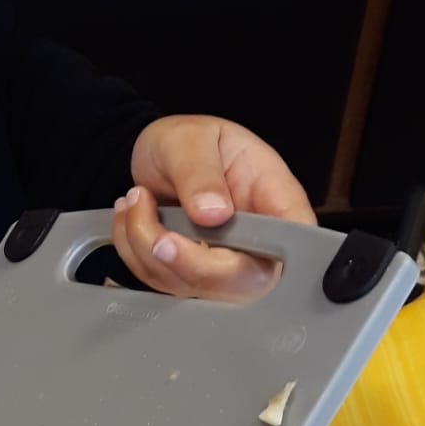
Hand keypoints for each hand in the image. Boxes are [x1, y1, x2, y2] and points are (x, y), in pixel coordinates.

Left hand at [115, 114, 314, 300]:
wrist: (157, 157)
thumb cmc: (188, 142)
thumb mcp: (192, 139)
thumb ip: (201, 173)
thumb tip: (215, 213)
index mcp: (275, 199)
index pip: (293, 239)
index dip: (264, 251)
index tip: (208, 224)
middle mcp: (258, 243)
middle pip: (241, 281)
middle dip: (186, 258)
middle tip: (147, 211)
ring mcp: (225, 267)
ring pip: (192, 286)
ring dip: (146, 245)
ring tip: (135, 198)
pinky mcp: (192, 279)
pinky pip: (162, 283)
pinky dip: (134, 252)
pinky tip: (131, 217)